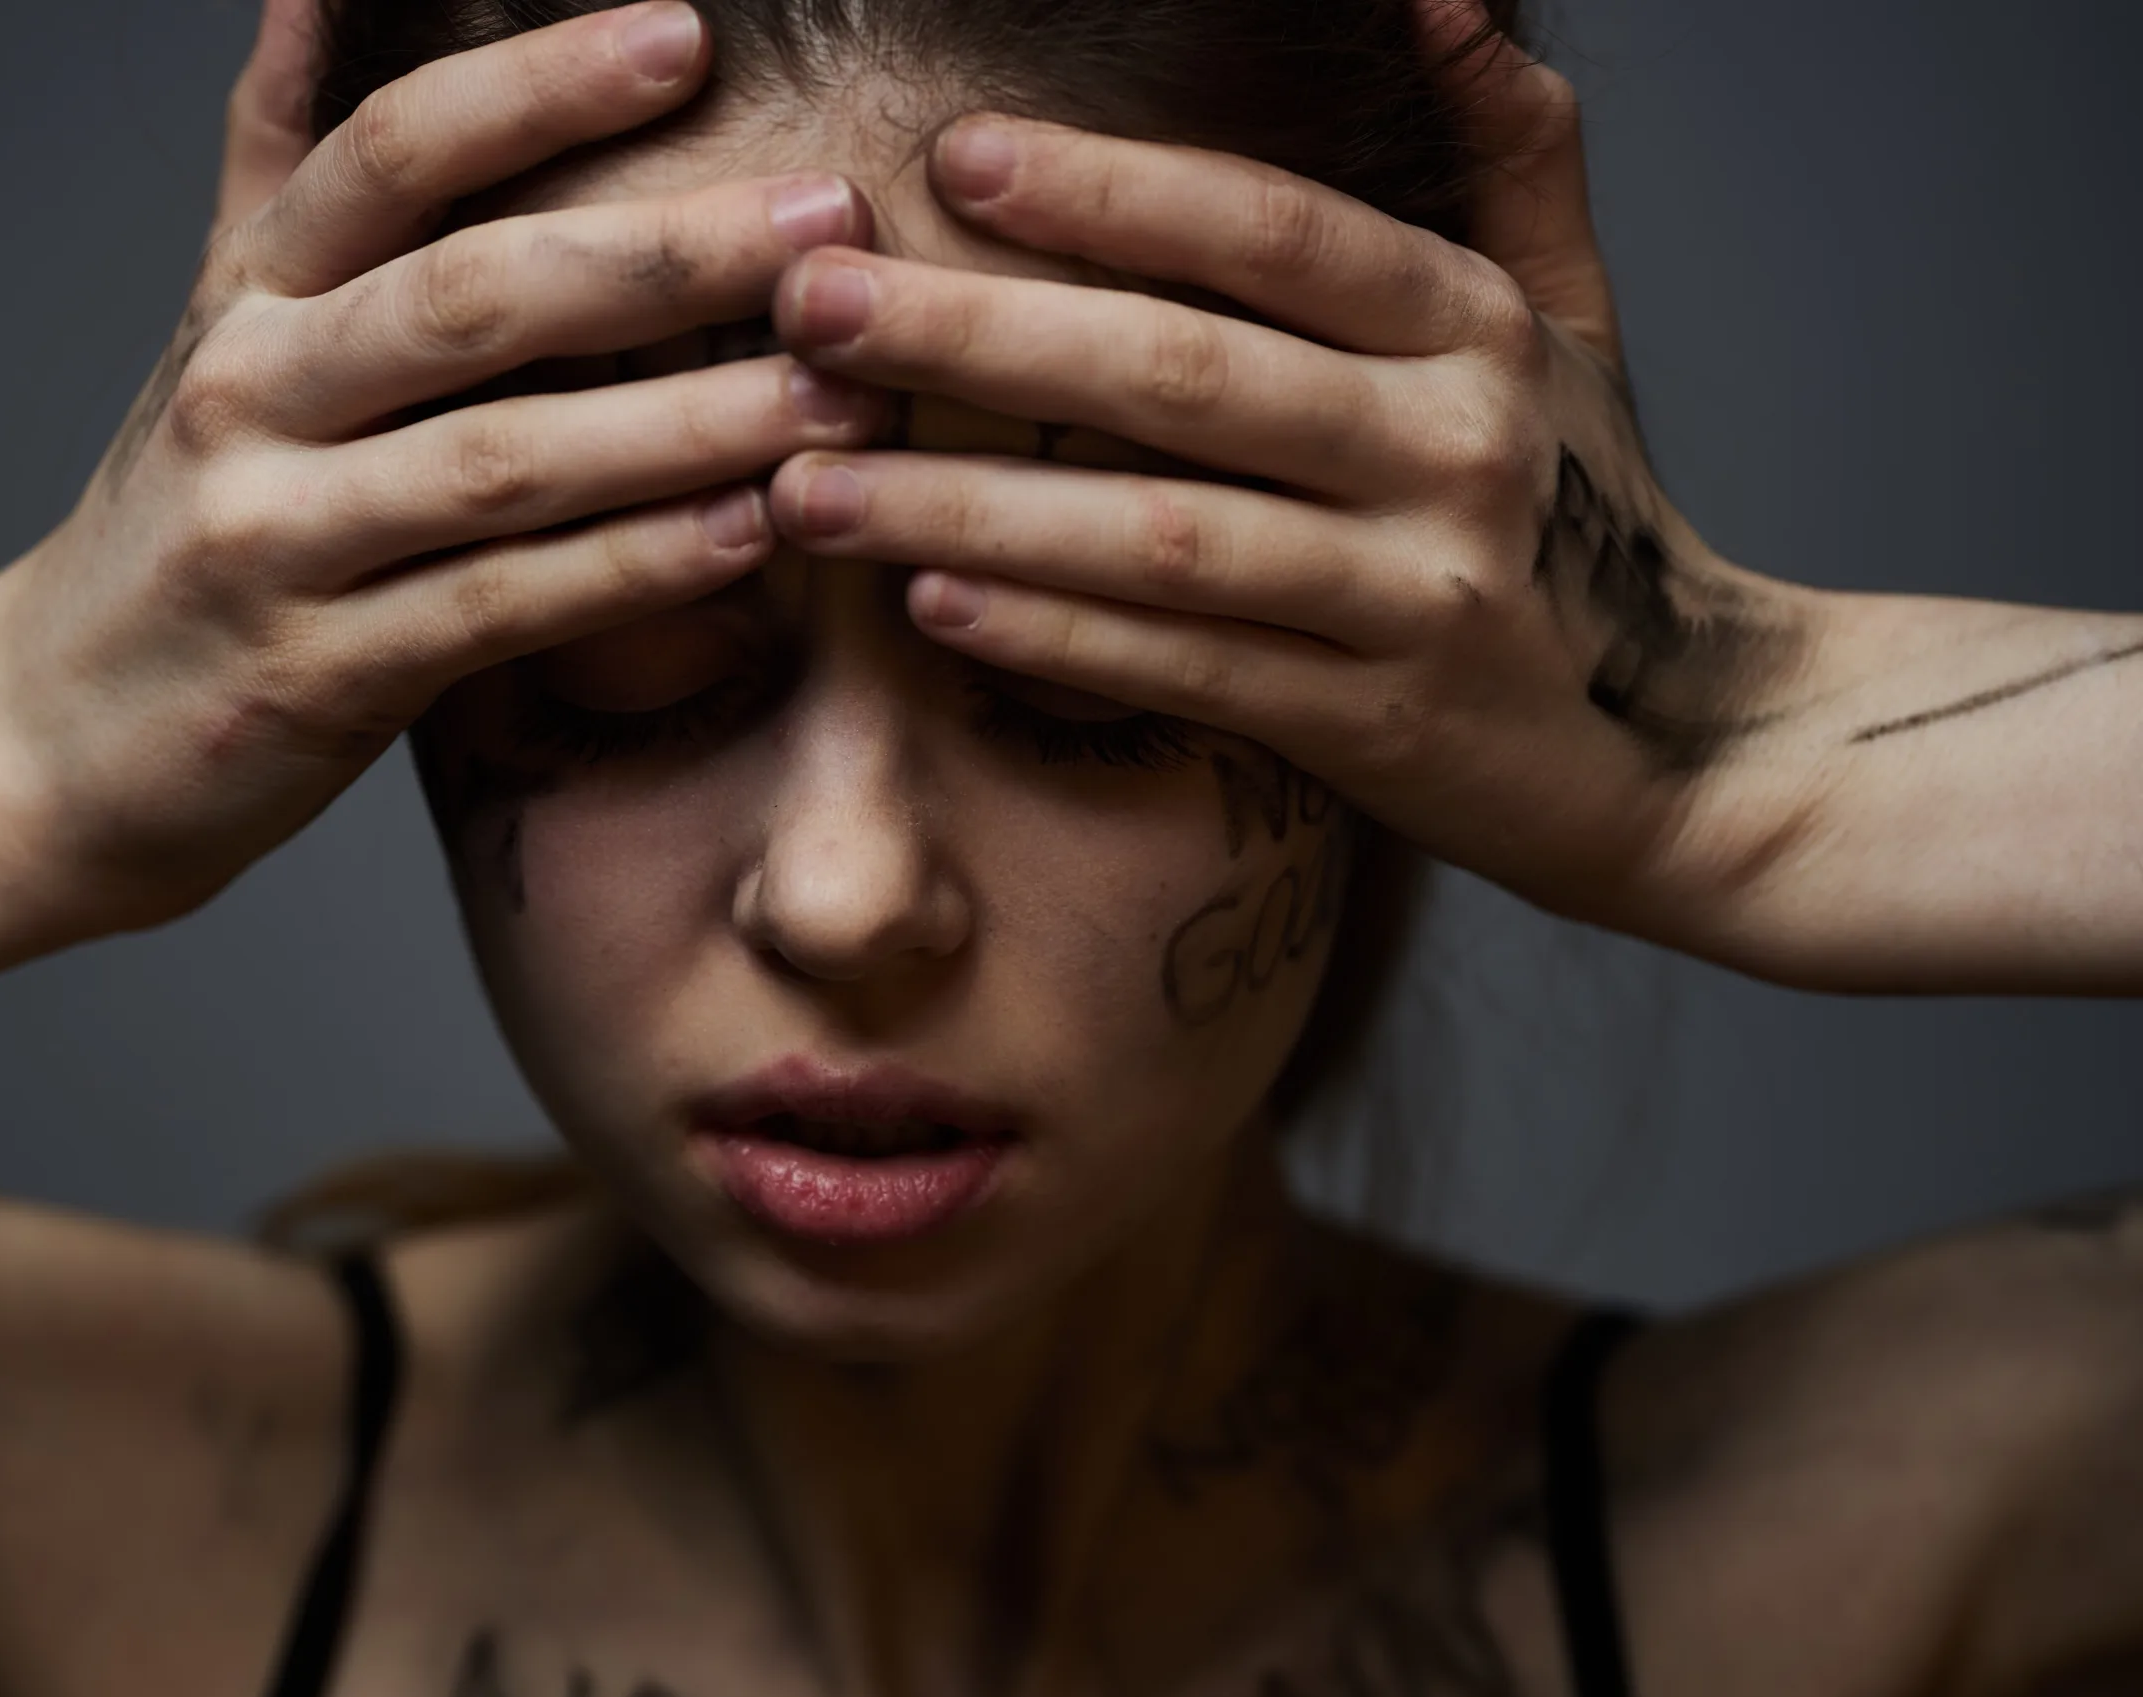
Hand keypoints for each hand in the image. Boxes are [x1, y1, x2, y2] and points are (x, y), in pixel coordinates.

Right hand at [0, 2, 890, 936]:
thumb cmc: (174, 526)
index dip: (535, 87)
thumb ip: (271, 169)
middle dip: (667, 252)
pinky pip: (503, 606)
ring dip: (686, 422)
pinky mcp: (317, 675)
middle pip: (473, 294)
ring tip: (838, 394)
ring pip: (504, 459)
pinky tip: (750, 532)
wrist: (41, 745)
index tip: (682, 36)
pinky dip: (632, 567)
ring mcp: (276, 540)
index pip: (389, 154)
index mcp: (242, 301)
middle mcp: (247, 398)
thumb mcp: (210, 334)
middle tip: (833, 222)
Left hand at [758, 18, 1823, 959]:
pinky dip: (1058, 638)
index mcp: (1473, 330)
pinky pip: (1190, 675)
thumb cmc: (1583, 511)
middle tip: (809, 306)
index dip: (1113, 190)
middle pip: (1187, 373)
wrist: (1686, 745)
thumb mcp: (1567, 323)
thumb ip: (1511, 152)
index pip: (1276, 234)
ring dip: (973, 510)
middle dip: (980, 336)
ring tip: (811, 486)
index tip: (949, 158)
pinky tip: (930, 603)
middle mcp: (1454, 449)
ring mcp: (1420, 597)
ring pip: (1164, 539)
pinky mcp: (1381, 731)